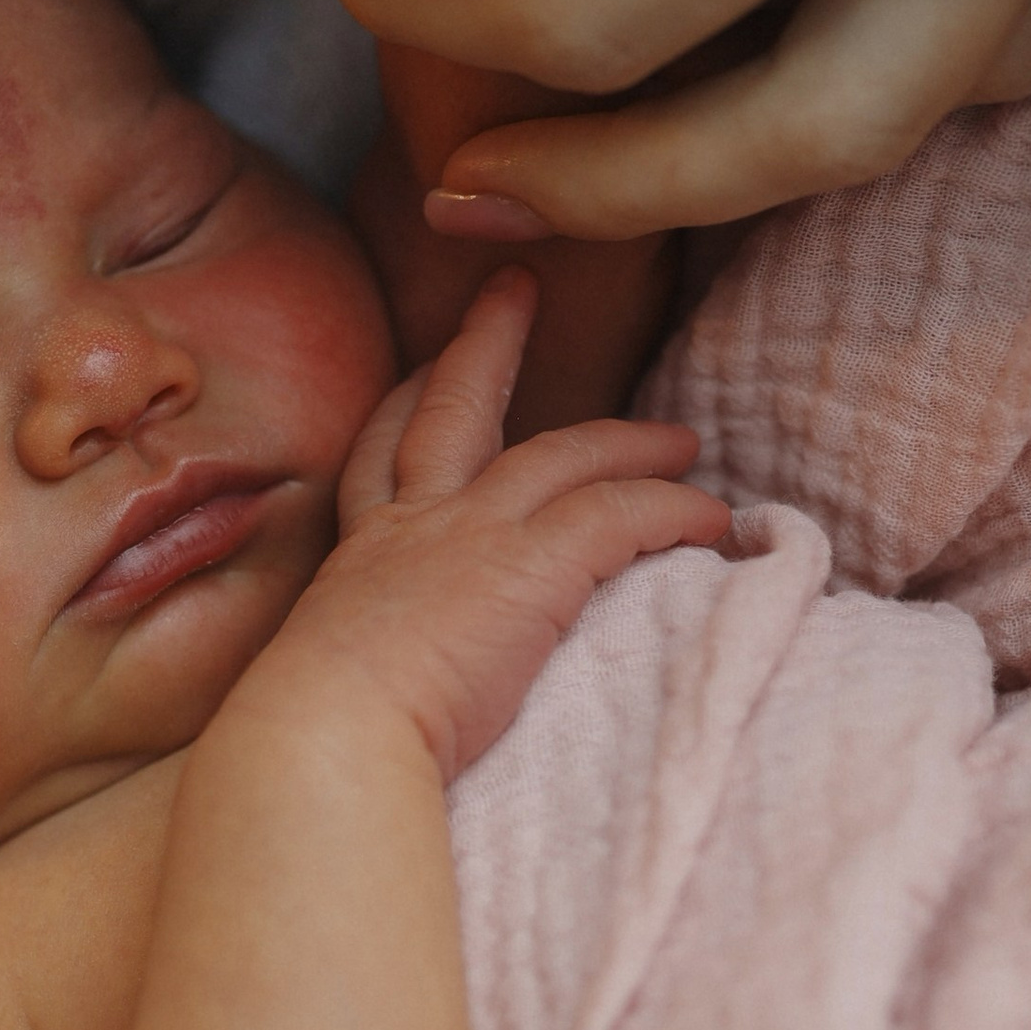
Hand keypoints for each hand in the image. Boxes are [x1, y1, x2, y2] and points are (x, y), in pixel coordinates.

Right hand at [262, 268, 728, 780]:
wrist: (323, 738)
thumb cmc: (316, 739)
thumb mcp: (325, 681)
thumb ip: (361, 667)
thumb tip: (370, 706)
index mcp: (361, 556)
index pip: (381, 458)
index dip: (402, 405)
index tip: (423, 368)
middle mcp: (412, 527)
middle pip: (453, 408)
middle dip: (486, 343)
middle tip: (513, 290)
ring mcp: (472, 536)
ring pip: (563, 453)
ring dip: (628, 441)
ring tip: (683, 441)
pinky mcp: (533, 565)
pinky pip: (623, 515)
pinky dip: (674, 510)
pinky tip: (714, 519)